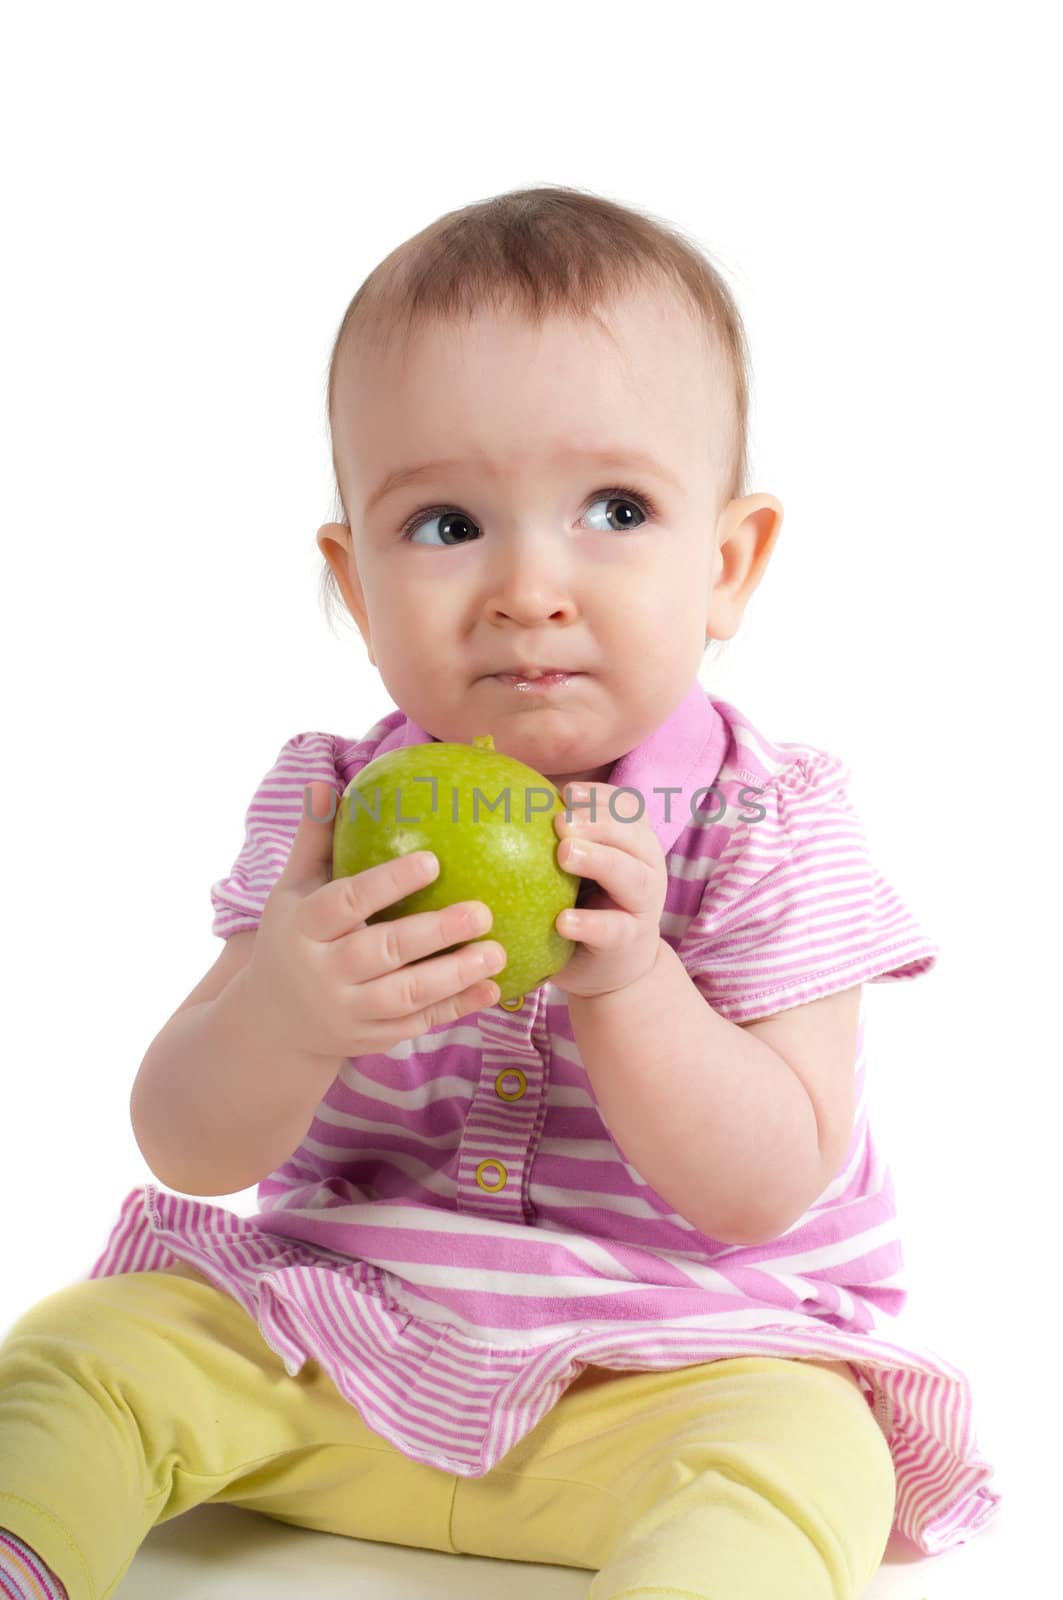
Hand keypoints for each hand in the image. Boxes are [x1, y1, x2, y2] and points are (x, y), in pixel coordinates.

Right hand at [240, 782, 507, 1061]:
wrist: (270, 1023)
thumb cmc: (292, 938)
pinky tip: (493, 987)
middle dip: (433, 933)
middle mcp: (321, 972)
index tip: (433, 861)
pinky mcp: (369, 1039)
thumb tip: (326, 780)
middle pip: (381, 952)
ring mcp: (346, 1012)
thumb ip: (314, 839)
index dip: (387, 883)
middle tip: (483, 910)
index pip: (345, 902)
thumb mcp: (291, 890)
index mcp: (302, 927)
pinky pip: (417, 1024)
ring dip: (454, 976)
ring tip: (498, 950)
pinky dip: (456, 1009)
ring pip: (405, 996)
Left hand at [549, 783, 667, 999]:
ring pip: (632, 877)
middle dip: (598, 822)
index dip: (601, 797)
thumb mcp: (575, 869)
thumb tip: (502, 799)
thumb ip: (558, 838)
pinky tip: (562, 920)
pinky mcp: (630, 942)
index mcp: (633, 843)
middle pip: (633, 835)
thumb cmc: (586, 904)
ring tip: (564, 854)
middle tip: (560, 821)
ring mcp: (642, 906)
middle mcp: (646, 868)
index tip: (567, 793)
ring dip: (600, 861)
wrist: (613, 970)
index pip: (627, 808)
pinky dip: (590, 923)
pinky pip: (613, 929)